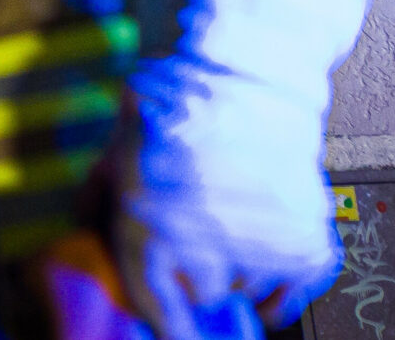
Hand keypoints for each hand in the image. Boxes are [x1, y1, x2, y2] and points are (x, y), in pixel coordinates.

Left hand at [114, 78, 335, 339]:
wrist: (238, 80)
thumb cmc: (171, 113)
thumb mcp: (113, 161)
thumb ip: (98, 210)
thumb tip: (88, 242)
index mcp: (148, 230)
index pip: (157, 311)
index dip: (165, 323)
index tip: (173, 330)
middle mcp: (205, 248)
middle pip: (202, 296)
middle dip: (195, 272)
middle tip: (195, 235)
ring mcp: (261, 250)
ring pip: (244, 289)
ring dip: (236, 265)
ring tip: (229, 216)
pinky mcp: (306, 247)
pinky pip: (289, 294)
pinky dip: (278, 280)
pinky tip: (261, 253)